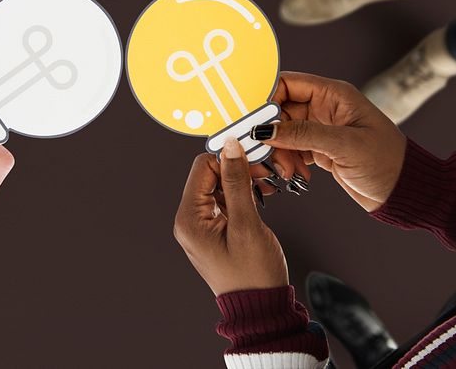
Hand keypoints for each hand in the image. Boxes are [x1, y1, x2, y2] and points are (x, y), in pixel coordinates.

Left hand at [174, 139, 287, 294]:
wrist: (261, 308)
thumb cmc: (253, 275)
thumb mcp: (247, 224)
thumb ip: (237, 182)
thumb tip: (231, 147)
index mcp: (189, 220)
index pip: (202, 167)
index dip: (229, 158)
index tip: (255, 159)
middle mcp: (189, 221)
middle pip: (210, 174)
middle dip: (238, 169)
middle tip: (266, 174)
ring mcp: (200, 227)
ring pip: (219, 186)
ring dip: (242, 181)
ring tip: (265, 188)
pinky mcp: (213, 231)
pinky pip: (223, 201)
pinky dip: (242, 195)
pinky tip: (259, 199)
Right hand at [257, 72, 405, 211]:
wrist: (404, 192)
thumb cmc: (387, 162)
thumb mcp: (345, 145)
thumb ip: (303, 134)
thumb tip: (266, 129)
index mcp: (333, 95)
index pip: (287, 84)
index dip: (267, 98)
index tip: (253, 120)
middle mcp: (325, 108)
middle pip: (280, 111)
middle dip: (271, 133)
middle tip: (268, 153)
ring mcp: (321, 129)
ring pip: (283, 134)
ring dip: (279, 152)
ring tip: (288, 171)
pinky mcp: (320, 150)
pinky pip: (291, 150)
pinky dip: (288, 162)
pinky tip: (296, 175)